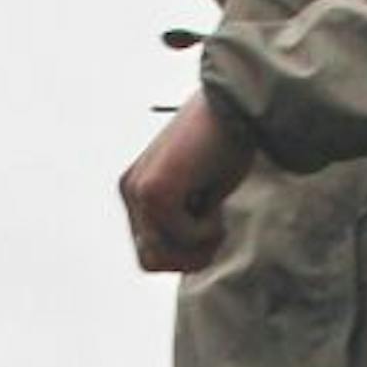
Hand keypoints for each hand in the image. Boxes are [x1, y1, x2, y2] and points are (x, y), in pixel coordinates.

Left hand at [118, 95, 255, 271]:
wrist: (236, 104)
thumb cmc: (228, 144)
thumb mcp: (202, 196)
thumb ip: (185, 225)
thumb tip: (187, 262)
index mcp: (137, 191)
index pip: (150, 254)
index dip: (183, 254)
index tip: (208, 224)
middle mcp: (130, 191)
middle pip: (151, 261)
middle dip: (188, 257)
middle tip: (214, 226)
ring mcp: (138, 191)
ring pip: (163, 255)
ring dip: (198, 245)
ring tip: (215, 211)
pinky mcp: (154, 191)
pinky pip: (183, 238)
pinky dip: (209, 227)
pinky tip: (214, 192)